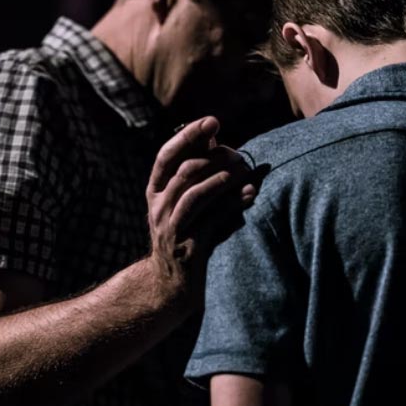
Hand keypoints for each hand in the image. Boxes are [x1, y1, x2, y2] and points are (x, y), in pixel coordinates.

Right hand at [146, 116, 256, 290]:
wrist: (172, 285)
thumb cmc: (187, 233)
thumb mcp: (185, 201)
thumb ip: (196, 172)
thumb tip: (213, 138)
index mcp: (155, 191)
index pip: (166, 156)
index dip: (188, 135)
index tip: (212, 121)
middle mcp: (159, 208)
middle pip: (185, 172)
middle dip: (215, 158)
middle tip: (239, 154)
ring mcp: (172, 229)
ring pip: (195, 194)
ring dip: (223, 178)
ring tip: (245, 170)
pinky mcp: (190, 248)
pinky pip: (212, 220)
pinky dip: (232, 204)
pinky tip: (250, 194)